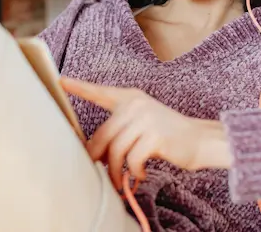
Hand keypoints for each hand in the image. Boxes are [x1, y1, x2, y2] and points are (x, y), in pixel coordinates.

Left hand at [60, 77, 232, 189]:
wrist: (200, 140)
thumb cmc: (167, 136)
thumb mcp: (142, 123)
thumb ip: (120, 128)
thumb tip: (93, 151)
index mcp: (131, 98)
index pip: (100, 92)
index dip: (79, 87)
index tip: (61, 80)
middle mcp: (136, 104)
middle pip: (102, 134)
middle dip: (98, 158)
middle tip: (101, 173)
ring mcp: (146, 118)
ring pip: (115, 150)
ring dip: (115, 171)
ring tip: (121, 180)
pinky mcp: (155, 135)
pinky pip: (132, 159)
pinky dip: (133, 172)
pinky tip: (139, 174)